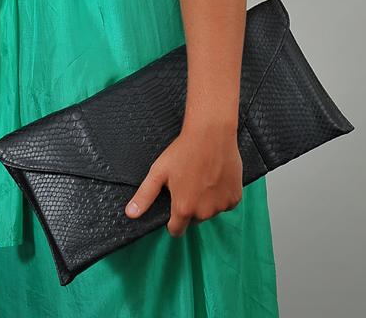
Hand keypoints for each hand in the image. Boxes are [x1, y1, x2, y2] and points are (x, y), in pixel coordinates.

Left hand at [124, 124, 242, 236]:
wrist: (211, 134)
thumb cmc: (183, 151)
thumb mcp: (158, 172)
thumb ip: (145, 196)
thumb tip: (130, 214)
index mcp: (184, 208)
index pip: (176, 230)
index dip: (172, 220)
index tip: (173, 204)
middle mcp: (205, 213)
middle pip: (194, 219)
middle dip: (190, 206)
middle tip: (188, 182)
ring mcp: (222, 206)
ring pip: (210, 210)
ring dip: (206, 200)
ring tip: (202, 177)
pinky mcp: (235, 199)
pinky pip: (225, 203)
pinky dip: (221, 195)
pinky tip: (216, 177)